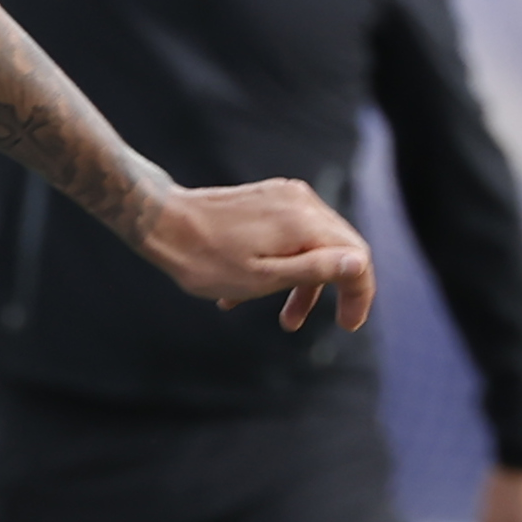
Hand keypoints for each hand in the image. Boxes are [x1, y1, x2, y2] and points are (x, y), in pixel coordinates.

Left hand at [136, 177, 372, 329]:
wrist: (160, 222)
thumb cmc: (206, 258)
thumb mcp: (263, 277)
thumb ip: (315, 270)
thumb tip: (360, 264)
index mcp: (305, 222)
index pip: (357, 256)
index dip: (359, 293)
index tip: (348, 324)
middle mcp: (301, 202)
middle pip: (337, 249)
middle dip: (327, 291)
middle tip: (308, 324)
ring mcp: (282, 197)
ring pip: (310, 244)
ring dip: (299, 283)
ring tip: (281, 320)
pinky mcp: (265, 199)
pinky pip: (287, 235)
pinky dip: (278, 265)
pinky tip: (245, 293)